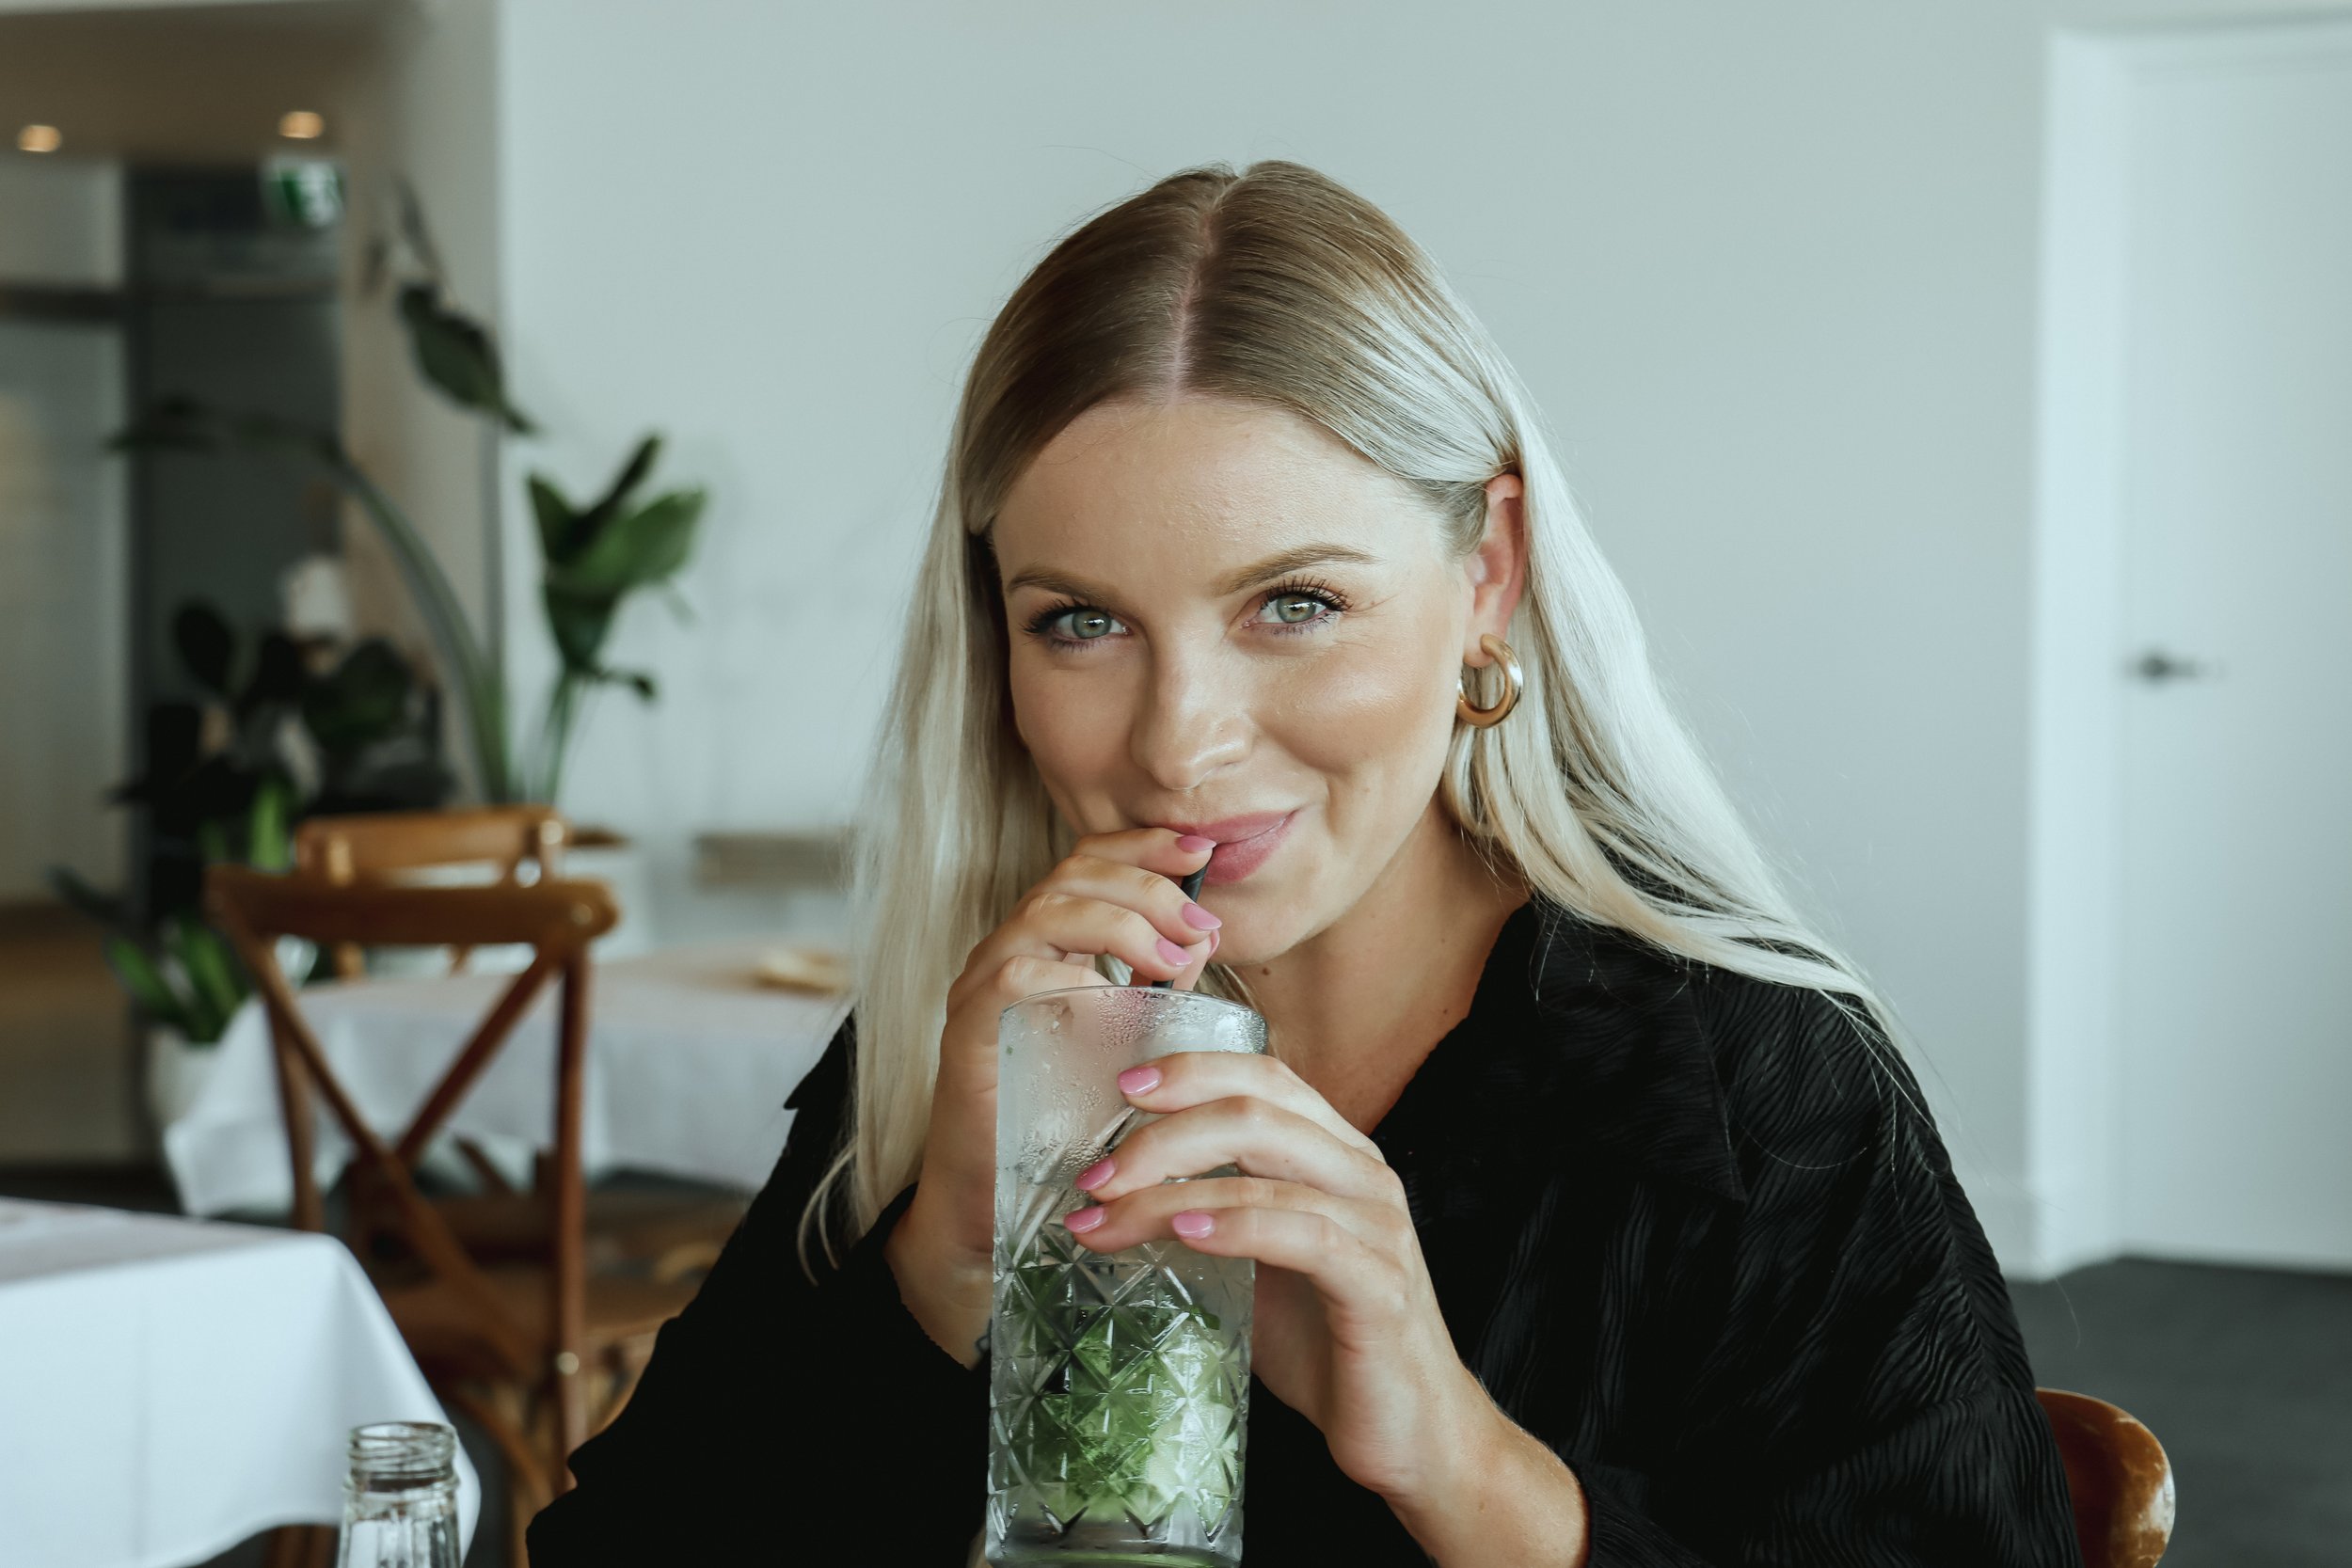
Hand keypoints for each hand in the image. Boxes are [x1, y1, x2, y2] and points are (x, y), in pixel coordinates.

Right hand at [884, 828, 1219, 1365]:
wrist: (994, 1197)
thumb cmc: (1063, 1119)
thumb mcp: (1128, 1036)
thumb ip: (1160, 982)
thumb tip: (1203, 933)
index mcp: (1049, 940)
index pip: (1090, 859)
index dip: (1143, 845)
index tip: (1200, 849)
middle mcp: (1010, 948)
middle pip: (1071, 873)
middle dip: (1145, 885)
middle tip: (1198, 923)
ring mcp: (983, 984)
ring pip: (1045, 912)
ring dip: (1118, 925)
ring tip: (1170, 961)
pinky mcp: (970, 1029)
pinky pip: (1015, 977)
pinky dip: (1073, 980)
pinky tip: (1118, 1006)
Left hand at [1056, 1050, 1503, 1512]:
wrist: (1410, 1430)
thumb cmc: (1330, 1344)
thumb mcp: (1260, 1264)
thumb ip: (1212, 1218)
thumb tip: (1114, 1200)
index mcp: (1337, 1154)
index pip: (1265, 1076)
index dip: (1193, 1070)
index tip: (1123, 1088)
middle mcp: (1363, 1175)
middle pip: (1256, 1111)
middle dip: (1162, 1136)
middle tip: (1095, 1177)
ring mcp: (1378, 1227)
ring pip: (1265, 1171)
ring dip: (1170, 1191)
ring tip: (1106, 1219)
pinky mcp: (1380, 1285)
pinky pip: (1303, 1235)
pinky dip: (1236, 1225)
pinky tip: (1185, 1234)